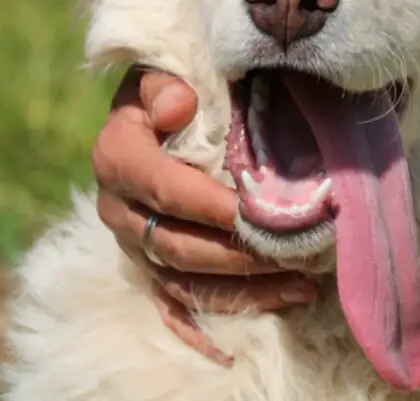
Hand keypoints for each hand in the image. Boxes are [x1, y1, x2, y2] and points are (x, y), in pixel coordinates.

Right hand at [92, 66, 318, 364]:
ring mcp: (132, 245)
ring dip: (243, 289)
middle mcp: (118, 209)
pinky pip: (173, 305)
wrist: (151, 116)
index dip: (209, 205)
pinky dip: (206, 324)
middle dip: (239, 255)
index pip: (165, 189)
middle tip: (296, 253)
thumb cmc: (168, 91)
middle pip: (177, 245)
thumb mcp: (159, 74)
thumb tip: (178, 107)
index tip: (257, 213)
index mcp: (118, 157)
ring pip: (184, 280)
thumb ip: (163, 85)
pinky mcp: (148, 267)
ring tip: (301, 285)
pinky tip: (239, 344)